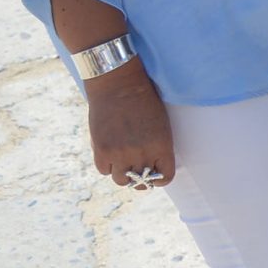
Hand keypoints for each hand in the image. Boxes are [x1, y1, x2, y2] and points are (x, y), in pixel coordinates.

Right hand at [86, 65, 174, 189]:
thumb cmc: (144, 102)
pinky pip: (104, 170)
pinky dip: (106, 164)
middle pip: (140, 182)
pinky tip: (109, 151)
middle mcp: (142, 153)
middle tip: (135, 171)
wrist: (119, 85)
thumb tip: (150, 169)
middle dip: (139, 178)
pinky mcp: (102, 151)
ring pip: (121, 180)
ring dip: (121, 173)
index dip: (159, 179)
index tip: (154, 176)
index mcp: (162, 146)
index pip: (165, 177)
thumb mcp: (160, 125)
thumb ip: (157, 148)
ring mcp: (120, 154)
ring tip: (121, 161)